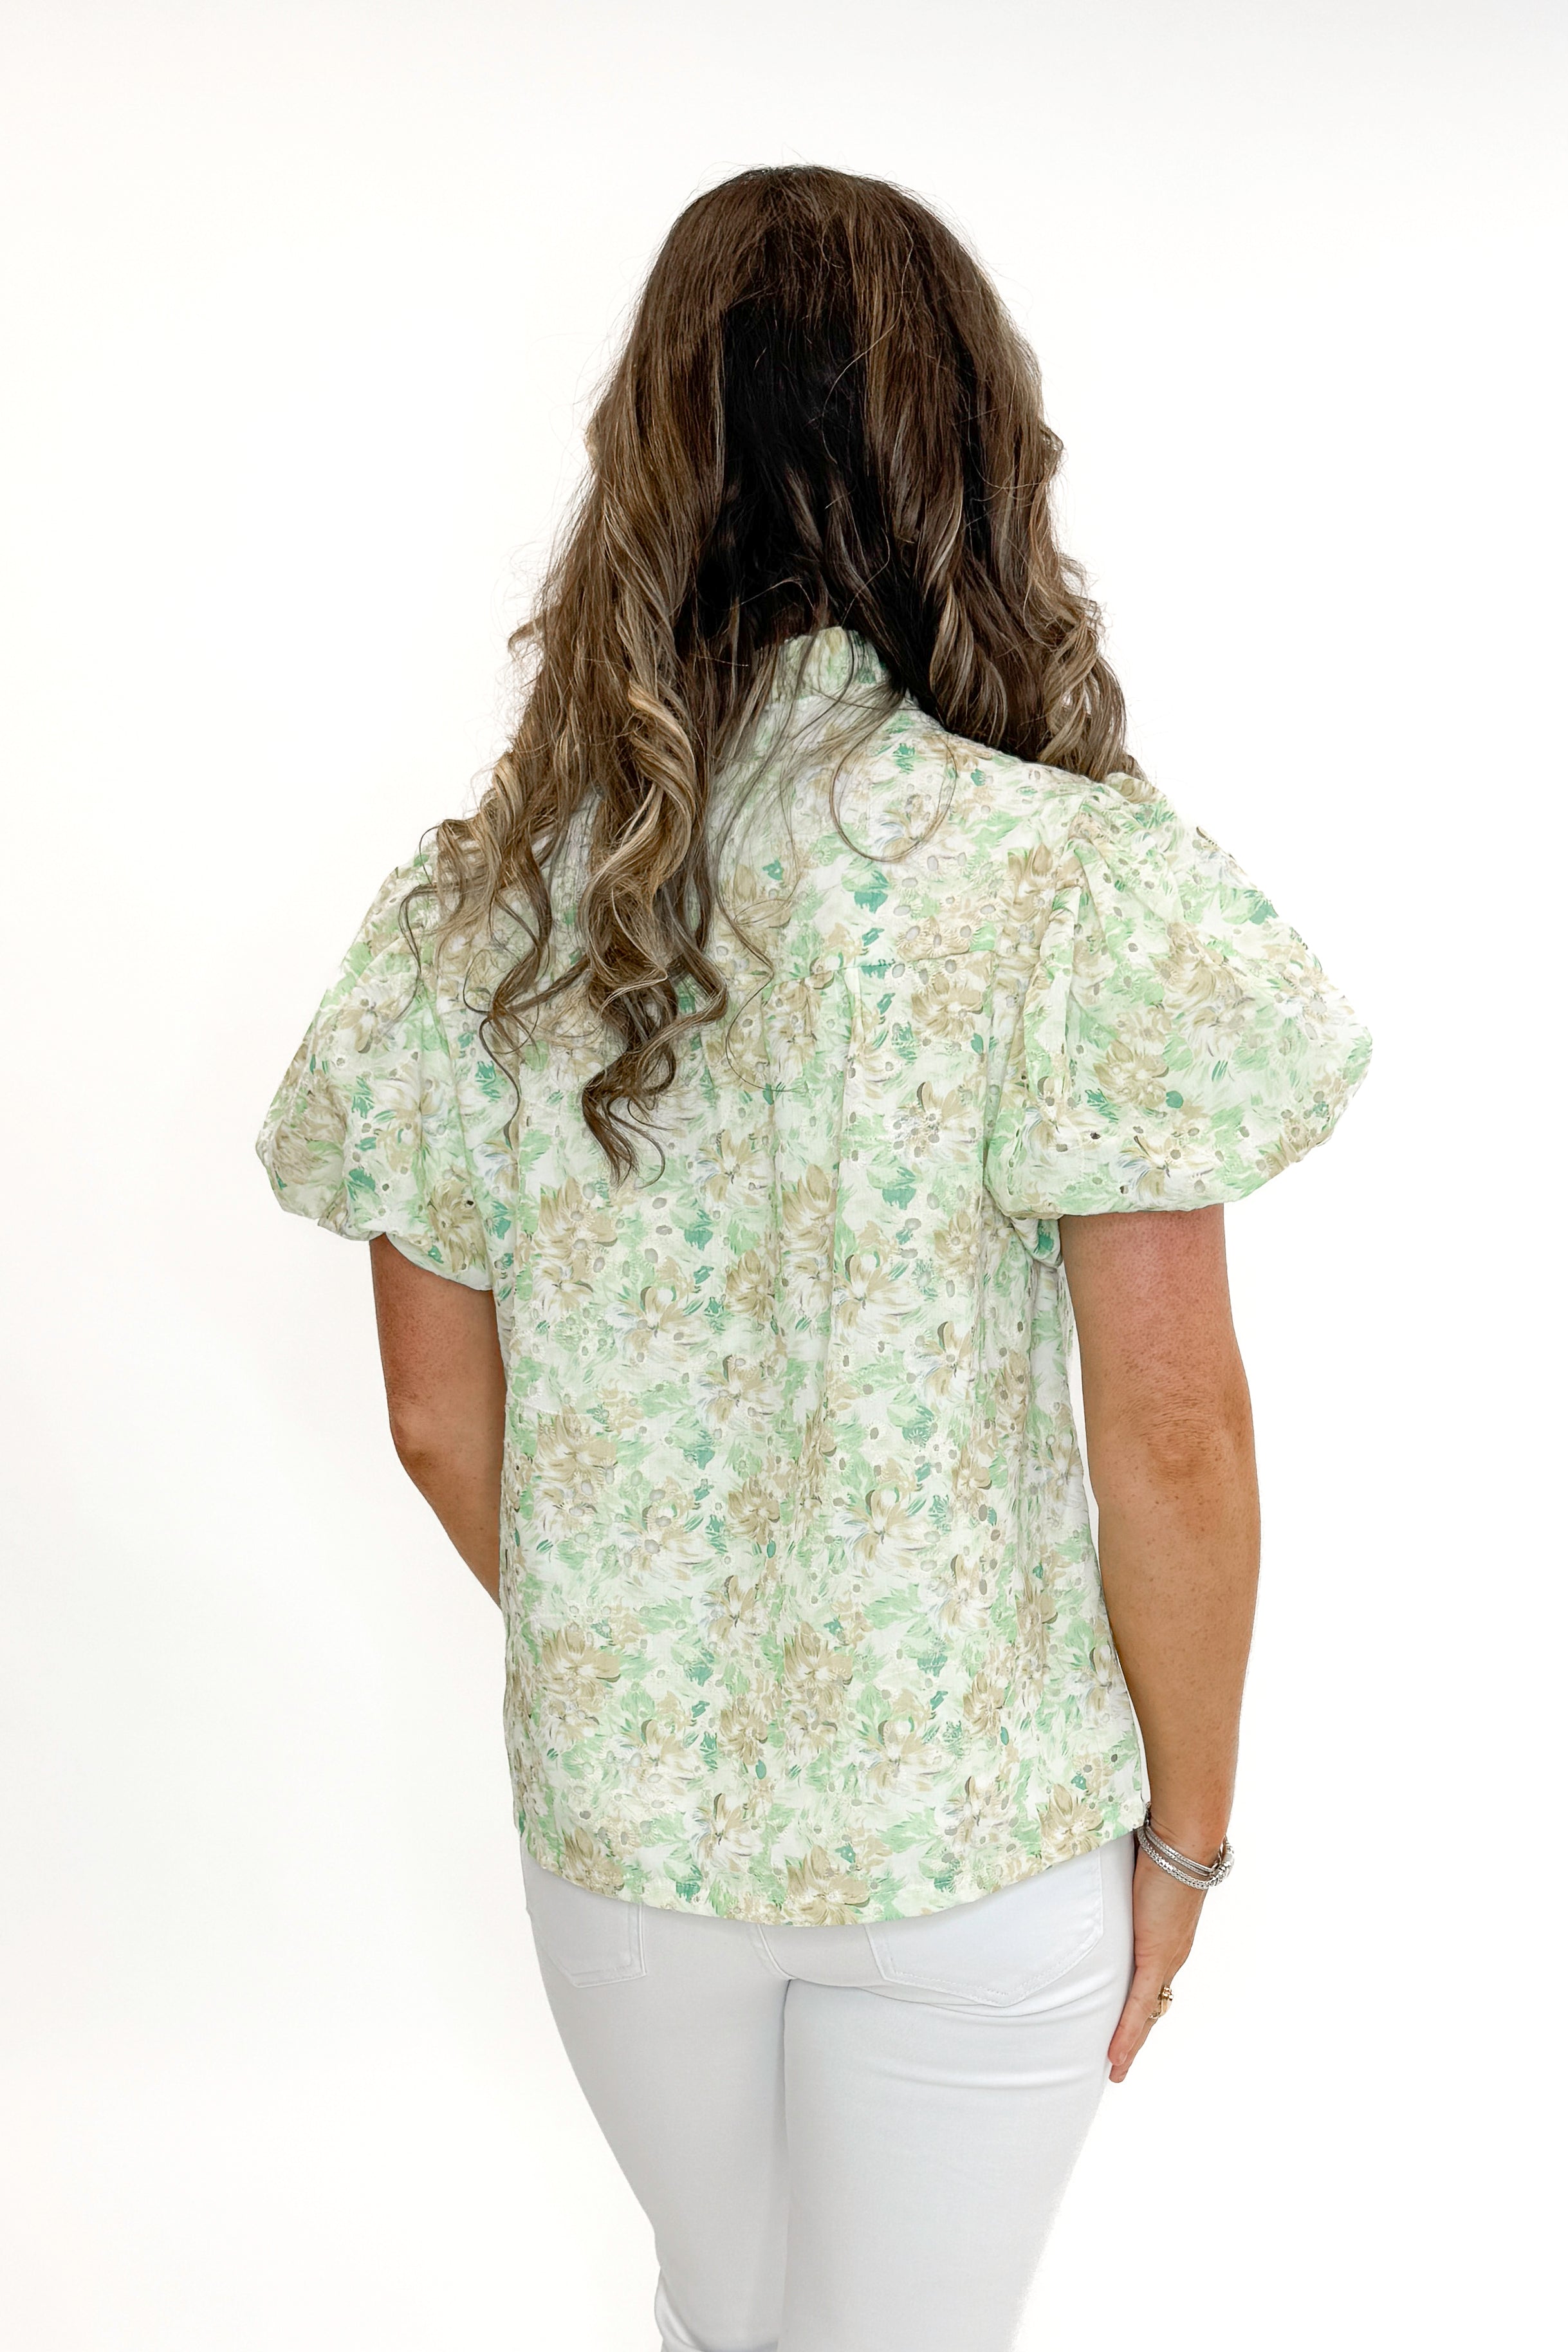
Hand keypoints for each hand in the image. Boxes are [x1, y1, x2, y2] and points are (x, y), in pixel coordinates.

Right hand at [1107, 1844, 1205, 2082]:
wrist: (1184, 1842)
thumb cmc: (1162, 1849)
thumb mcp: (1137, 1879)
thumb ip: (1125, 1891)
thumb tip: (1109, 1879)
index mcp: (1169, 1939)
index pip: (1154, 1985)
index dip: (1142, 2011)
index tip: (1130, 2031)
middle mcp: (1172, 1955)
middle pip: (1153, 2007)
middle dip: (1136, 2037)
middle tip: (1119, 2065)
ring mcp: (1166, 1958)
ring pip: (1147, 2014)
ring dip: (1130, 2044)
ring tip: (1115, 2070)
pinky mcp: (1156, 1955)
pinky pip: (1139, 2005)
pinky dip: (1128, 2033)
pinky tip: (1116, 2057)